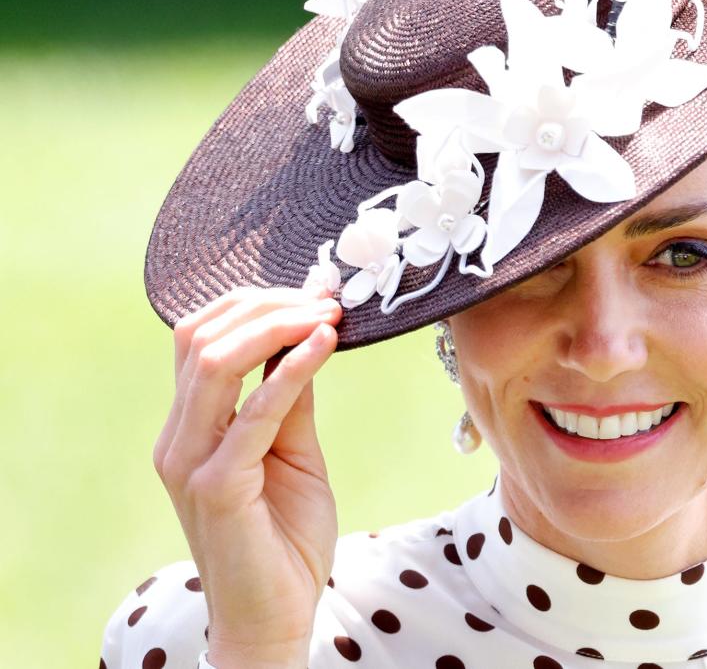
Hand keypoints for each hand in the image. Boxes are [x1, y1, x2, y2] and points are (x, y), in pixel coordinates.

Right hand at [151, 284, 342, 667]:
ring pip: (212, 362)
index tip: (315, 293)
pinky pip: (253, 414)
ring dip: (276, 327)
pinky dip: (290, 371)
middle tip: (325, 299)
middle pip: (200, 337)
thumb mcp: (293, 452)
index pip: (199, 337)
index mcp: (188, 426)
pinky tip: (323, 346)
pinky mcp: (216, 487)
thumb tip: (308, 337)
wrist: (276, 616)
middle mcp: (177, 438)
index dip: (255, 304)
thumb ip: (291, 399)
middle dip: (266, 305)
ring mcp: (189, 462)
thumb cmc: (285, 537)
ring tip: (327, 316)